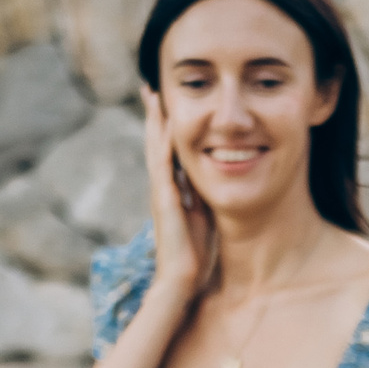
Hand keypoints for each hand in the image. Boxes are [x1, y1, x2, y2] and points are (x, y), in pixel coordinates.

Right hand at [143, 90, 215, 309]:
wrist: (182, 279)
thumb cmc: (195, 253)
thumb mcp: (204, 215)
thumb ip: (204, 196)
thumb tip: (218, 178)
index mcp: (171, 189)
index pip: (167, 151)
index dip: (166, 128)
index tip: (166, 104)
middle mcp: (162, 186)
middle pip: (156, 143)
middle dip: (155, 116)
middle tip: (149, 88)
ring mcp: (161, 191)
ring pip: (154, 147)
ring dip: (154, 120)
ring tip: (152, 94)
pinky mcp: (165, 199)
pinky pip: (163, 163)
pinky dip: (164, 141)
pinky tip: (167, 121)